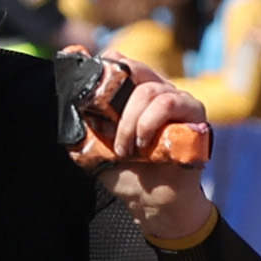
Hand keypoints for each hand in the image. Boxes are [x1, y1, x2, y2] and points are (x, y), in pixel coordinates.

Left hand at [89, 60, 215, 245]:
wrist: (151, 200)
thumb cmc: (126, 171)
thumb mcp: (93, 143)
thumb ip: (83, 118)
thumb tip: (66, 88)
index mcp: (132, 91)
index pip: (118, 60)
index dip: (102, 69)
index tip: (88, 95)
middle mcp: (156, 88)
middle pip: (132, 67)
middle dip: (113, 97)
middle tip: (106, 127)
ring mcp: (177, 97)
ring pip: (148, 89)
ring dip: (130, 122)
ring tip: (125, 149)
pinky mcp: (194, 111)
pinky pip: (168, 102)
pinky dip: (149, 123)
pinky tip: (143, 144)